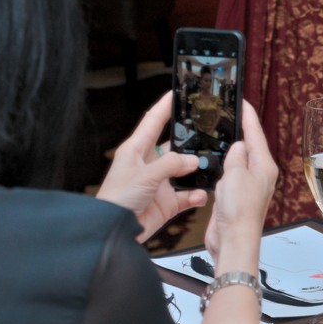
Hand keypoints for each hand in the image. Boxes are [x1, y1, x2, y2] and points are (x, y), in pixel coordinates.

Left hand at [96, 95, 207, 241]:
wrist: (113, 230)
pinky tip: (201, 194)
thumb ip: (171, 164)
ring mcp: (158, 183)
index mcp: (136, 150)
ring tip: (209, 167)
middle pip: (173, 146)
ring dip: (196, 171)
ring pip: (183, 171)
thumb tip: (192, 159)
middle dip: (190, 141)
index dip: (164, 106)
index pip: (152, 121)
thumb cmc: (117, 199)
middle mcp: (149, 164)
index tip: (177, 93)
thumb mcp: (145, 175)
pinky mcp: (166, 202)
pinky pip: (186, 195)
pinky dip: (195, 195)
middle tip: (208, 132)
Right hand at [205, 101, 277, 264]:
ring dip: (231, 149)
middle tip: (230, 113)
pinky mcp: (237, 196)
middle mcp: (260, 175)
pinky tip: (216, 162)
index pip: (256, 134)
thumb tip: (238, 146)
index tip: (243, 102)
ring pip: (240, 160)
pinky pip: (231, 175)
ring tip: (222, 133)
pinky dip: (224, 167)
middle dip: (241, 130)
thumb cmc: (239, 210)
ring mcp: (249, 186)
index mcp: (264, 166)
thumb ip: (236, 156)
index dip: (248, 116)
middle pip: (250, 146)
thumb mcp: (235, 175)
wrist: (233, 240)